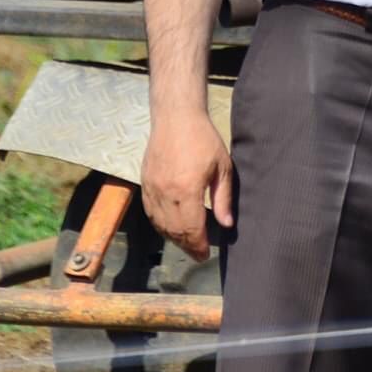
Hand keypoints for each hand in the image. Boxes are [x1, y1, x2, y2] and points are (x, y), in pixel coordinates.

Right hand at [141, 109, 233, 260]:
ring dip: (173, 238)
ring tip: (186, 244)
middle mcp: (166, 193)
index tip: (206, 254)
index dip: (199, 245)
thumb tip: (226, 224)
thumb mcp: (222, 167)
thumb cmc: (203, 139)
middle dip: (187, 246)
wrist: (175, 117)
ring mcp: (152, 188)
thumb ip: (223, 198)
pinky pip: (150, 213)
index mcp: (187, 190)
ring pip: (160, 224)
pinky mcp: (144, 183)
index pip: (192, 228)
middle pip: (175, 230)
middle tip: (198, 254)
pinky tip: (170, 229)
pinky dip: (160, 225)